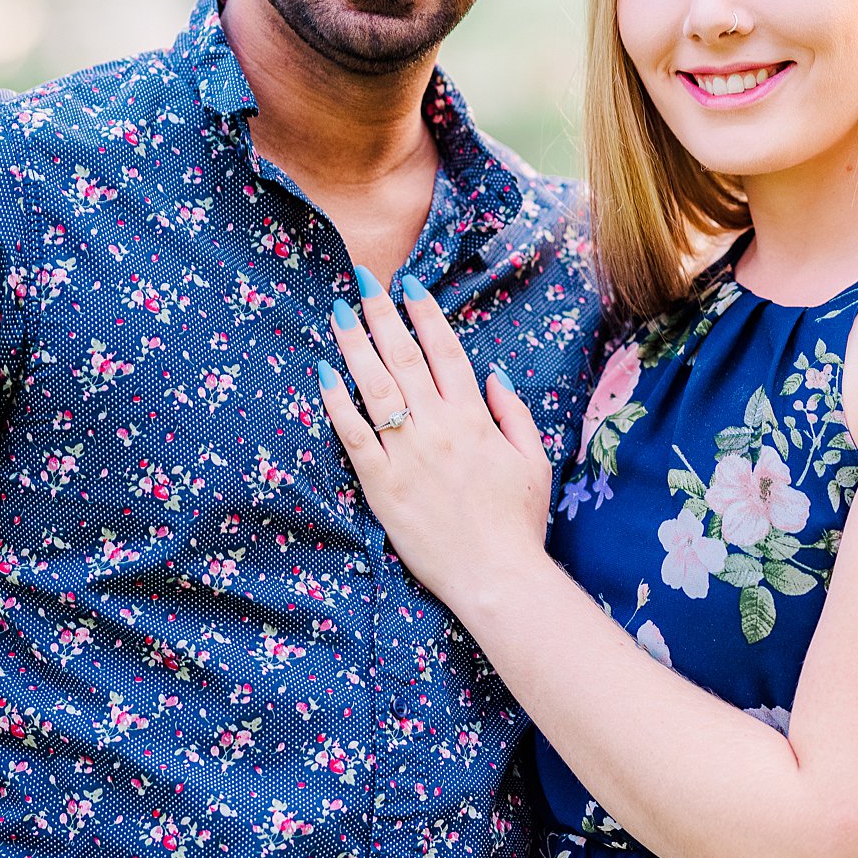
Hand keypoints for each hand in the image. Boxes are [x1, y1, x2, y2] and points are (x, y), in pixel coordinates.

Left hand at [319, 268, 551, 603]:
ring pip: (376, 386)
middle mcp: (439, 427)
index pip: (446, 351)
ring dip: (356, 345)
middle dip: (383, 314)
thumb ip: (514, 414)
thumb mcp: (533, 461)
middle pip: (405, 357)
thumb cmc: (518, 523)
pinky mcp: (382, 485)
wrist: (497, 577)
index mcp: (476, 418)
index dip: (425, 314)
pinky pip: (354, 436)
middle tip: (363, 281)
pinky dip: (338, 403)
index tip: (408, 284)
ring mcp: (407, 454)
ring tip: (339, 312)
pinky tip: (325, 374)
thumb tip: (494, 375)